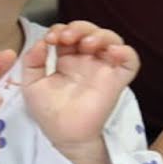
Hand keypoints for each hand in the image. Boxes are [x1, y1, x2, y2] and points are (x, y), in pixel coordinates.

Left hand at [22, 21, 138, 150]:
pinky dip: (126, 52)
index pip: (69, 33)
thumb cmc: (48, 112)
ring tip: (86, 43)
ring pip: (112, 39)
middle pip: (90, 31)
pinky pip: (131, 61)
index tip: (50, 39)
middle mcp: (87, 60)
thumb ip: (32, 62)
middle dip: (79, 27)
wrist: (63, 136)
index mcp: (67, 59)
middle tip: (66, 37)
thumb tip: (41, 42)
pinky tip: (112, 51)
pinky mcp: (117, 81)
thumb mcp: (31, 85)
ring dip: (100, 35)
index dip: (60, 29)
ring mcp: (103, 69)